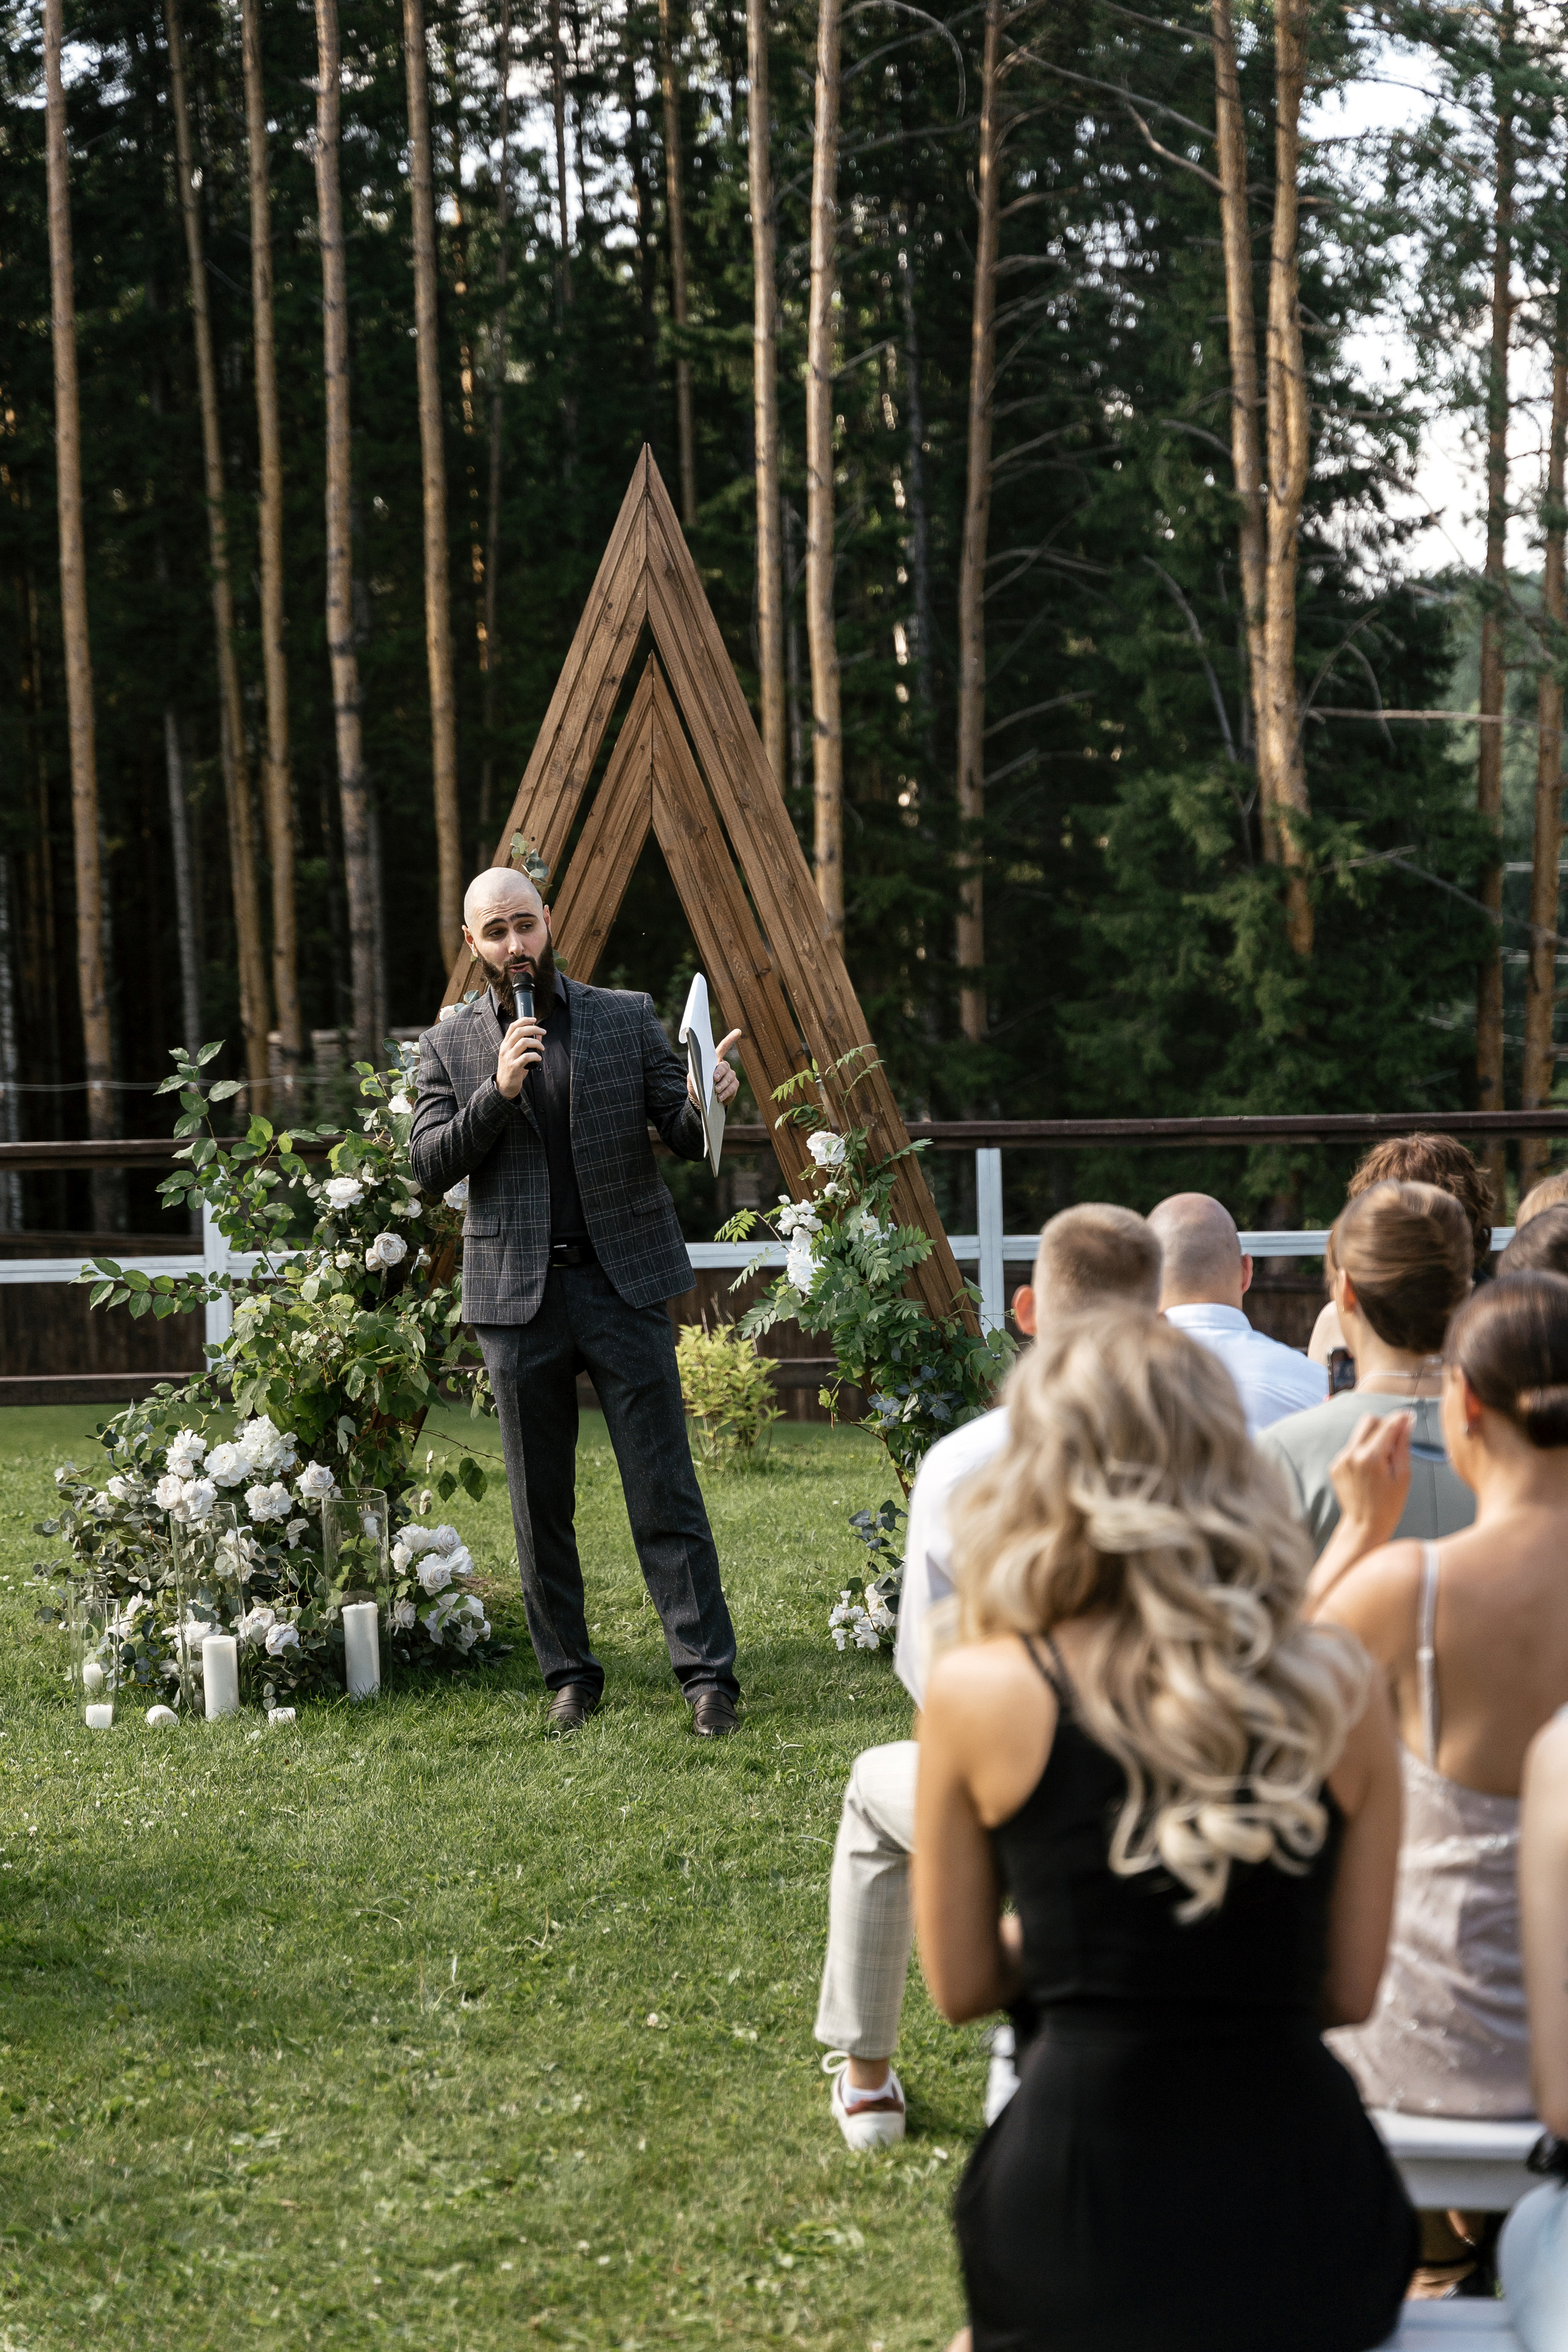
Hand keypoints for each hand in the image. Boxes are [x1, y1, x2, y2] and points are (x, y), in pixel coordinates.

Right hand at [496, 1017, 543, 1099]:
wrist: (504, 1086)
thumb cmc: (512, 1070)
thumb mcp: (516, 1055)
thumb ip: (526, 1045)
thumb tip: (539, 1035)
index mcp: (505, 1044)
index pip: (513, 1026)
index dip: (524, 1020)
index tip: (534, 1020)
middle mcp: (505, 1048)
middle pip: (519, 1031)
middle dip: (534, 1028)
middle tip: (543, 1031)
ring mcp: (509, 1057)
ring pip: (524, 1042)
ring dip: (536, 1043)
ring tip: (542, 1048)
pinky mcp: (514, 1066)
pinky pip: (526, 1057)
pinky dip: (535, 1056)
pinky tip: (538, 1058)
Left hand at [690, 1028, 742, 1109]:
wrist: (701, 1100)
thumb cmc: (697, 1085)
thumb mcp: (692, 1077)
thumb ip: (696, 1072)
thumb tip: (700, 1070)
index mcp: (714, 1060)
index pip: (723, 1048)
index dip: (730, 1039)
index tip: (738, 1031)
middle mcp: (724, 1066)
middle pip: (725, 1066)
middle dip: (720, 1072)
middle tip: (714, 1078)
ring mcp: (730, 1076)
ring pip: (730, 1077)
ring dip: (722, 1084)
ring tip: (716, 1091)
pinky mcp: (733, 1086)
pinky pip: (732, 1087)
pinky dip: (726, 1092)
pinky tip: (720, 1097)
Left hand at [1327, 1410, 1412, 1552]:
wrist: (1364, 1525)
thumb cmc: (1389, 1505)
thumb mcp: (1403, 1476)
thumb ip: (1403, 1446)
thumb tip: (1406, 1422)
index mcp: (1371, 1457)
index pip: (1386, 1425)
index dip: (1400, 1418)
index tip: (1408, 1416)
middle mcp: (1352, 1454)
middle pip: (1368, 1420)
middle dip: (1384, 1424)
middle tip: (1396, 1438)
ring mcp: (1341, 1460)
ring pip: (1359, 1434)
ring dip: (1373, 1439)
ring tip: (1384, 1461)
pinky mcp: (1335, 1465)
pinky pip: (1351, 1448)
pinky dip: (1363, 1451)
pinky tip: (1371, 1470)